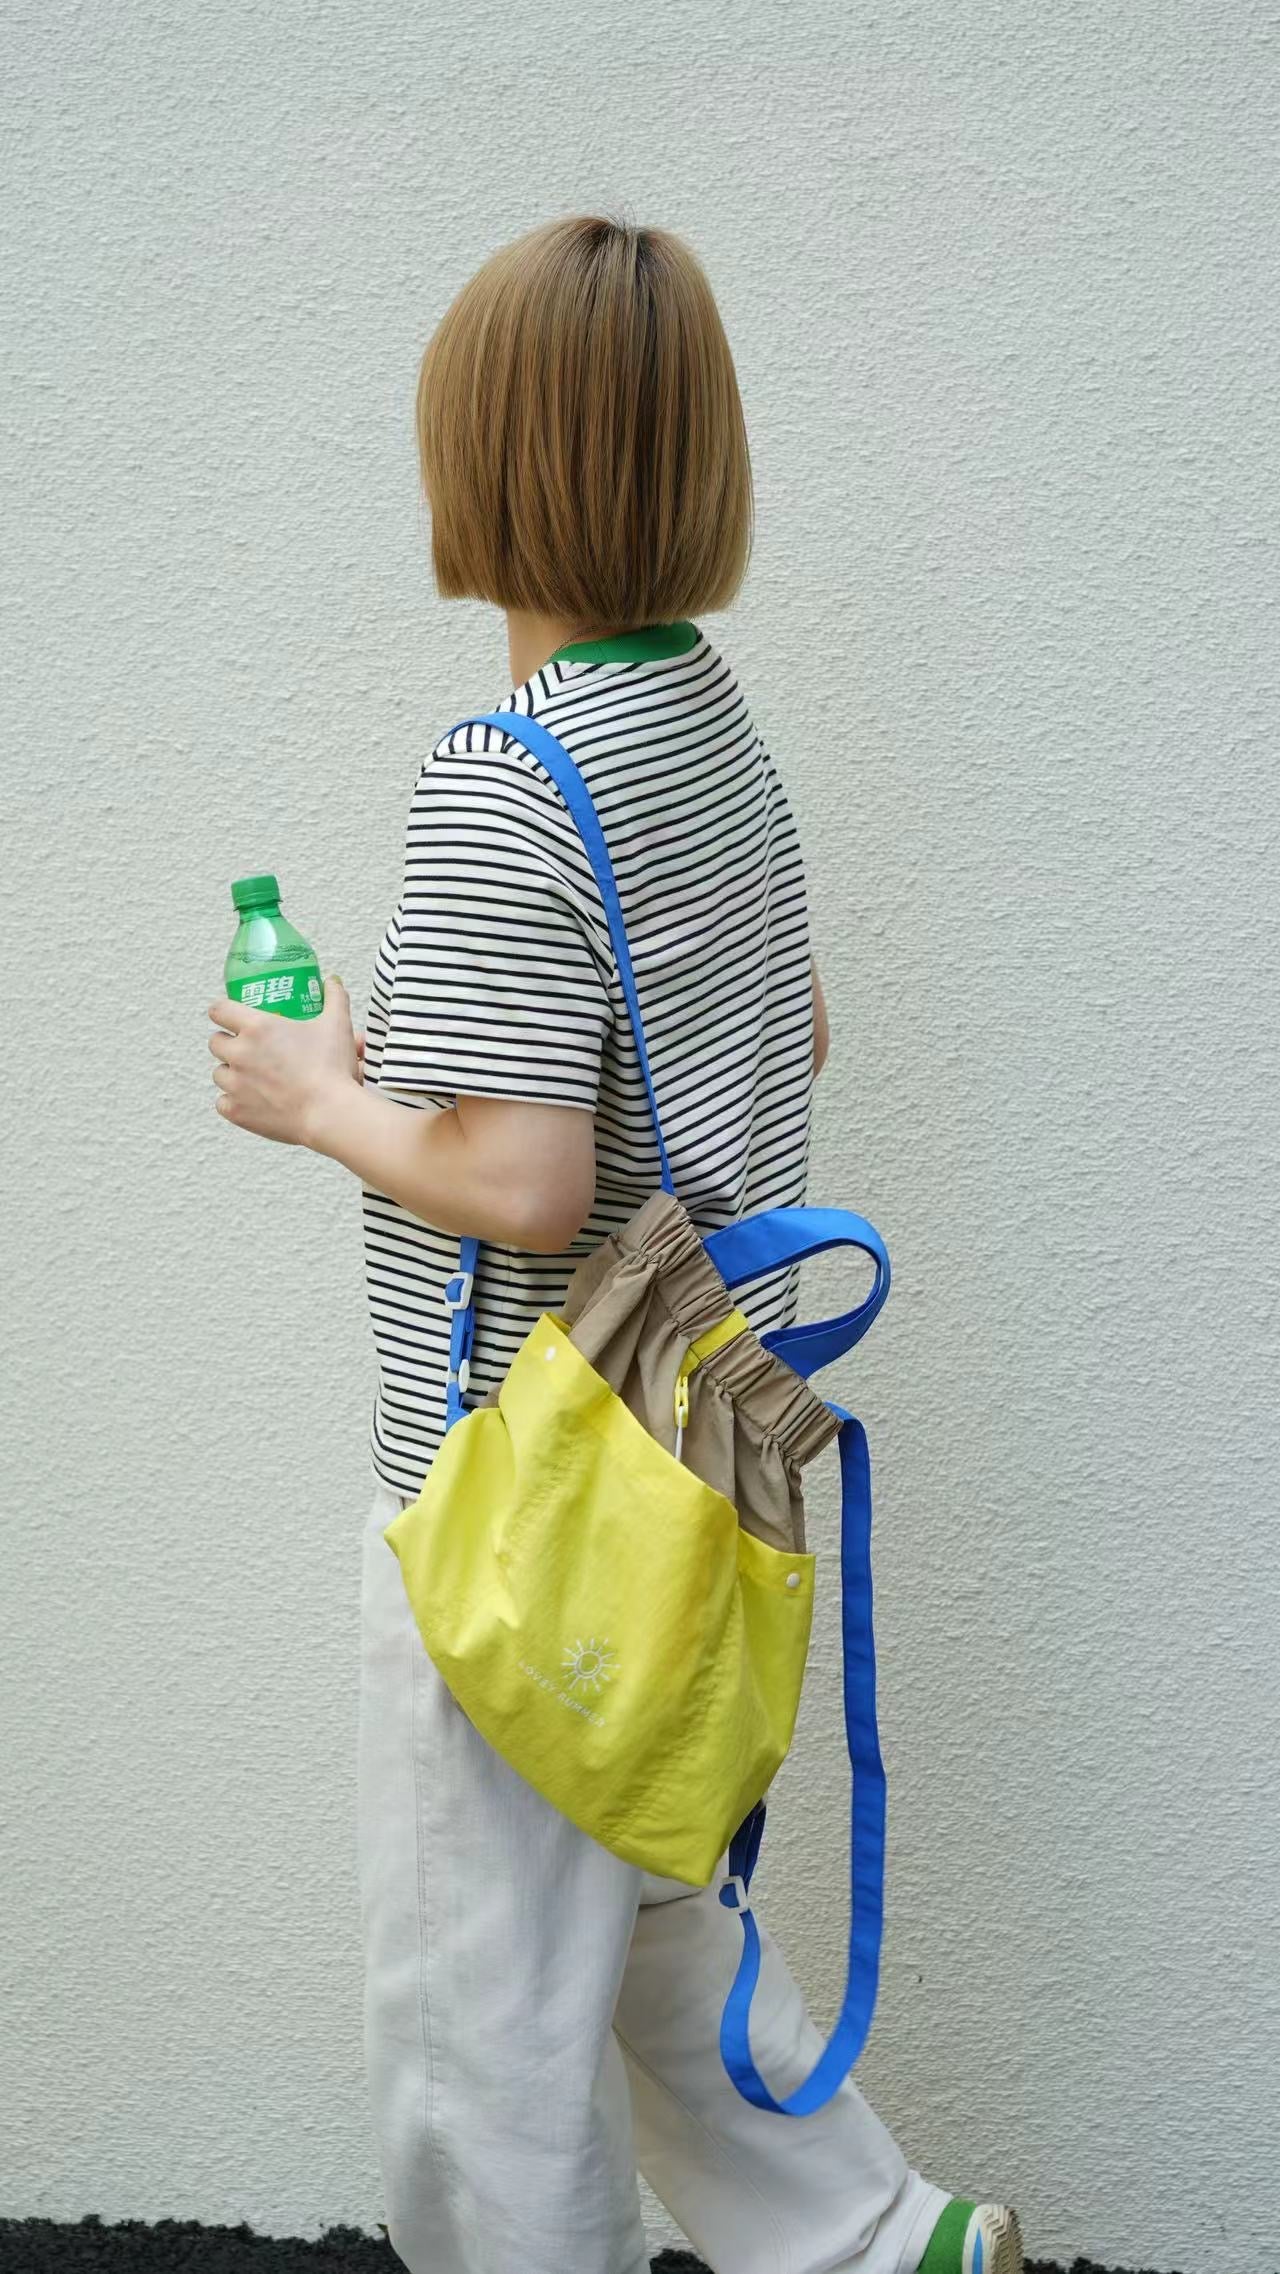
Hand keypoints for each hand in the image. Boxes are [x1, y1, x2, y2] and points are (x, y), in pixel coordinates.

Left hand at [208, 975, 360, 1147]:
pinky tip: (250, 1100)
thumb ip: (334, 998)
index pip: (219, 1010)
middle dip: (228, 1043)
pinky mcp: (236, 1111)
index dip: (223, 1011)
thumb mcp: (337, 1024)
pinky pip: (222, 1102)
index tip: (231, 1016)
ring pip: (218, 1073)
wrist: (330, 1113)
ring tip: (252, 1076)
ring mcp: (235, 1084)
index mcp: (257, 1028)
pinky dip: (233, 1101)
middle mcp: (239, 1054)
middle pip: (215, 1042)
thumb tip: (332, 982)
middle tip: (248, 1048)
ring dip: (231, 1072)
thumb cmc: (332, 1069)